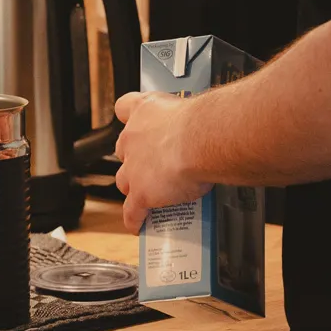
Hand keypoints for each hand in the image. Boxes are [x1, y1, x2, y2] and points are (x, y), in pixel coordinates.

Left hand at [113, 92, 211, 233]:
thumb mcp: (193, 110)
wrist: (203, 139)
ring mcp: (133, 166)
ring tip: (149, 193)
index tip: (138, 124)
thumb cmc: (205, 121)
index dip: (130, 117)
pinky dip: (135, 219)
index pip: (125, 106)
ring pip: (124, 181)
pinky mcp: (140, 192)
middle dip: (134, 157)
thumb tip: (207, 127)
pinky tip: (140, 224)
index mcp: (146, 109)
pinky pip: (132, 211)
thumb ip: (190, 118)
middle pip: (123, 149)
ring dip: (134, 186)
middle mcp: (133, 136)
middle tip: (154, 162)